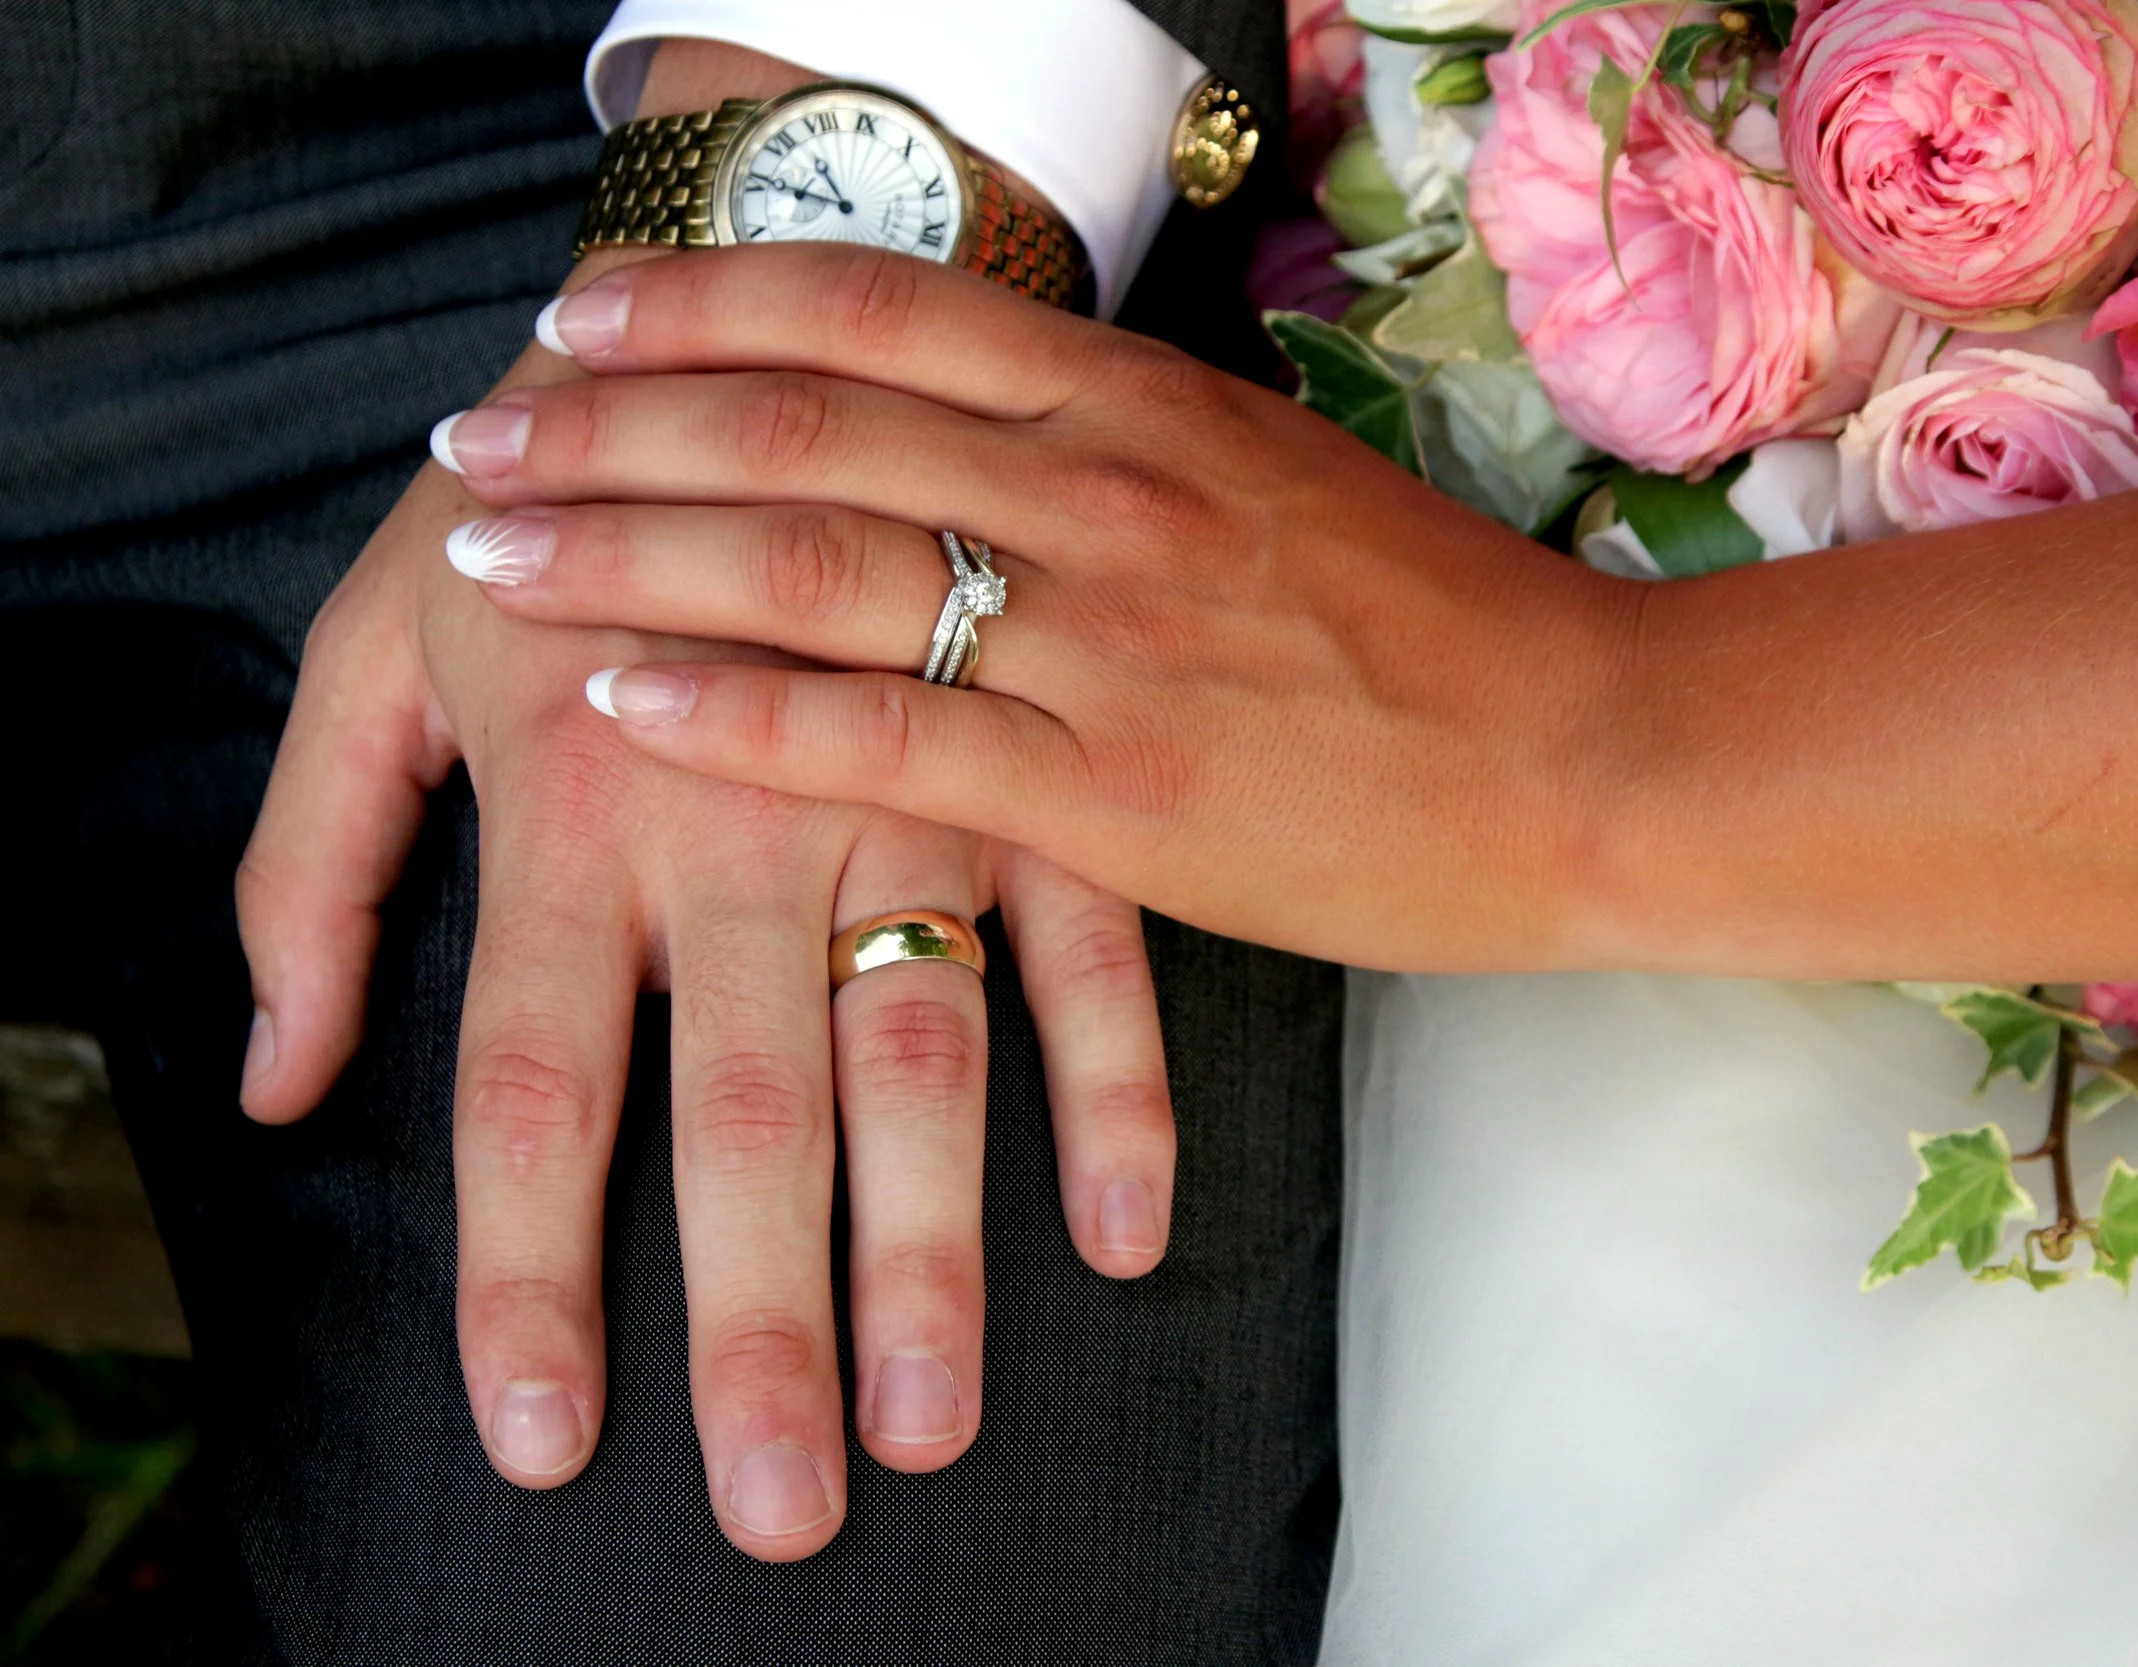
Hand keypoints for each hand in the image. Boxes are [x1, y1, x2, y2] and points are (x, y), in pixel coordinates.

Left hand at [235, 273, 1174, 1561]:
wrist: (805, 280)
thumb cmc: (555, 471)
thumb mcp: (379, 632)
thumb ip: (315, 852)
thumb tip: (278, 1077)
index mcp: (574, 789)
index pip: (533, 1084)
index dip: (530, 1278)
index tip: (544, 1443)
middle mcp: (747, 810)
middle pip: (745, 1108)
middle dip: (759, 1316)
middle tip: (777, 1502)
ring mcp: (917, 784)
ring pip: (926, 1054)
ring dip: (936, 1251)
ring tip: (933, 1423)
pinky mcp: (1051, 759)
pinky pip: (1095, 953)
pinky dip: (1115, 1092)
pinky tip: (1122, 1233)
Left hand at [432, 245, 1636, 974]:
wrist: (1597, 759)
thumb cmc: (1449, 633)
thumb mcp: (1281, 483)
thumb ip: (1126, 453)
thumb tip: (992, 435)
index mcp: (1143, 401)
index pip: (877, 307)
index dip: (704, 301)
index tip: (585, 319)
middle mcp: (1104, 489)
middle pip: (799, 418)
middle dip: (609, 423)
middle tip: (481, 438)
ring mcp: (1105, 636)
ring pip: (809, 560)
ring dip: (624, 552)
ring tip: (495, 557)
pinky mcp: (1114, 792)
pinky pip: (883, 737)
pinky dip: (732, 714)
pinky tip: (620, 705)